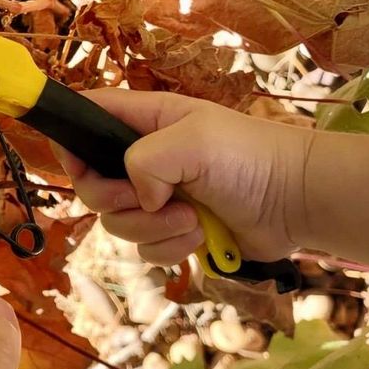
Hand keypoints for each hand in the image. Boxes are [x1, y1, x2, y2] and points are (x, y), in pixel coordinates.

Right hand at [55, 89, 368, 274]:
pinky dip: (170, 248)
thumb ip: (143, 159)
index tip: (79, 166)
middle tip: (148, 201)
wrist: (297, 201)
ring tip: (192, 219)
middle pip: (92, 185)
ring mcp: (158, 198)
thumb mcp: (192, 140)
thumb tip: (138, 196)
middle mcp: (144, 159)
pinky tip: (201, 235)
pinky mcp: (175, 233)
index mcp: (144, 122)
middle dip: (116, 201)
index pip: (86, 119)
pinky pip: (146, 250)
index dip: (70, 142)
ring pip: (117, 223)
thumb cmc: (249, 157)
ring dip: (153, 229)